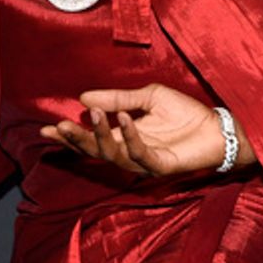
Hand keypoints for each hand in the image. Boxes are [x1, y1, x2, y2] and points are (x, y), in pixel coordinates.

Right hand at [41, 83, 241, 175]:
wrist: (217, 126)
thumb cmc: (185, 113)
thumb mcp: (148, 97)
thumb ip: (118, 98)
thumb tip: (83, 98)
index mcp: (124, 136)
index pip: (91, 138)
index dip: (68, 135)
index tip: (45, 128)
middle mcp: (130, 152)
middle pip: (95, 150)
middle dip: (76, 139)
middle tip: (58, 126)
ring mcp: (144, 162)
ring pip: (113, 154)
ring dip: (100, 133)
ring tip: (93, 113)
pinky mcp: (161, 166)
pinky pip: (140, 153)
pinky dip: (130, 135)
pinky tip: (124, 117)